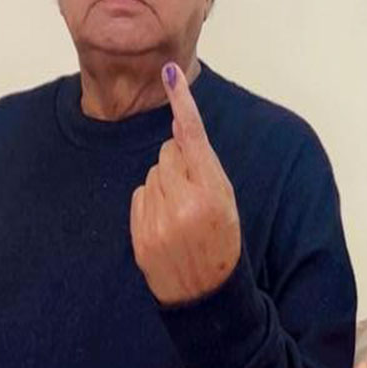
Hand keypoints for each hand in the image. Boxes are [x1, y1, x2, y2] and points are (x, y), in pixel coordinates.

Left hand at [130, 62, 242, 304]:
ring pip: (153, 173)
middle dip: (179, 163)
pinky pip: (140, 195)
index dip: (182, 102)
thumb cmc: (222, 242)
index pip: (193, 136)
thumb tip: (178, 128)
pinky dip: (150, 203)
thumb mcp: (227, 201)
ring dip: (164, 185)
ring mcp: (159, 220)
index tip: (170, 72)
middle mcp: (184, 203)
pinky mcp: (140, 234)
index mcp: (213, 192)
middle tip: (195, 194)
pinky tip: (165, 226)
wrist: (206, 294)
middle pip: (169, 152)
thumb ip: (204, 165)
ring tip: (181, 216)